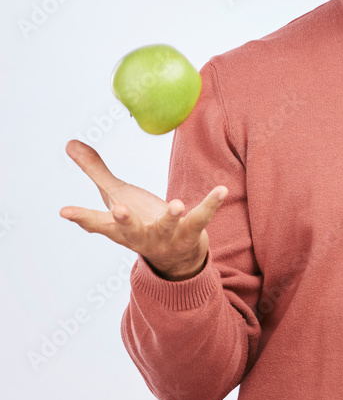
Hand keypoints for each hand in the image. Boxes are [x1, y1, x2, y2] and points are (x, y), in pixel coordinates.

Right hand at [59, 139, 227, 280]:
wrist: (174, 257)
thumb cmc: (140, 221)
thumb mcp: (116, 195)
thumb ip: (95, 170)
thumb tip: (69, 143)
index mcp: (119, 228)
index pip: (96, 223)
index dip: (80, 216)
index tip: (64, 211)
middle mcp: (140, 236)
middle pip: (130, 231)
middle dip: (124, 221)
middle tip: (119, 210)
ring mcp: (166, 237)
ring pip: (167, 228)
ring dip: (171, 217)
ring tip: (176, 204)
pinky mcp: (189, 234)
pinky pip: (201, 219)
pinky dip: (211, 204)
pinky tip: (221, 190)